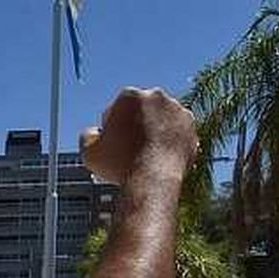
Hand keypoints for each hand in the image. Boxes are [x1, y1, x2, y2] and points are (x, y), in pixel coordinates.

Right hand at [79, 87, 196, 185]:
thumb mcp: (89, 152)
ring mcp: (177, 110)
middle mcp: (156, 96)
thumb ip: (87, 136)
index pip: (117, 110)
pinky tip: (160, 157)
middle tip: (131, 149)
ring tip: (147, 155)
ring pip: (160, 120)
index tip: (114, 145)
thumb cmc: (119, 165)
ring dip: (154, 132)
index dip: (112, 128)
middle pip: (141, 112)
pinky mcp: (191, 127)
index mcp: (130, 95)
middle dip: (136, 126)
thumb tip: (94, 132)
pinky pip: (176, 133)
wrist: (153, 180)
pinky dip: (170, 142)